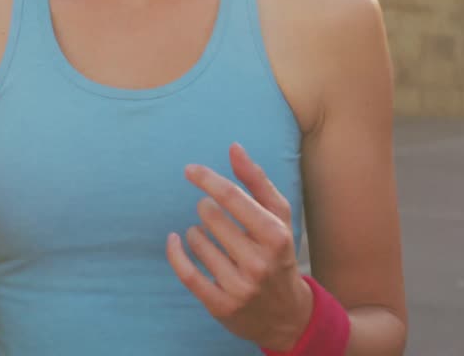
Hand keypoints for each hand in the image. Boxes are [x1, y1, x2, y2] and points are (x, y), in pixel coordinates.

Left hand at [166, 143, 313, 350]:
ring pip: (198, 242)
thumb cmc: (279, 255)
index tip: (189, 170)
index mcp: (275, 235)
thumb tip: (234, 147)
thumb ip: (257, 181)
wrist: (288, 316)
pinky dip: (175, 253)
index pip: (232, 198)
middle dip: (206, 210)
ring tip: (206, 236)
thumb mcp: (279, 218)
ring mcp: (239, 286)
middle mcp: (259, 262)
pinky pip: (187, 274)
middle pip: (211, 217)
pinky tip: (175, 241)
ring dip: (196, 233)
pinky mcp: (221, 306)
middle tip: (212, 215)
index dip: (207, 179)